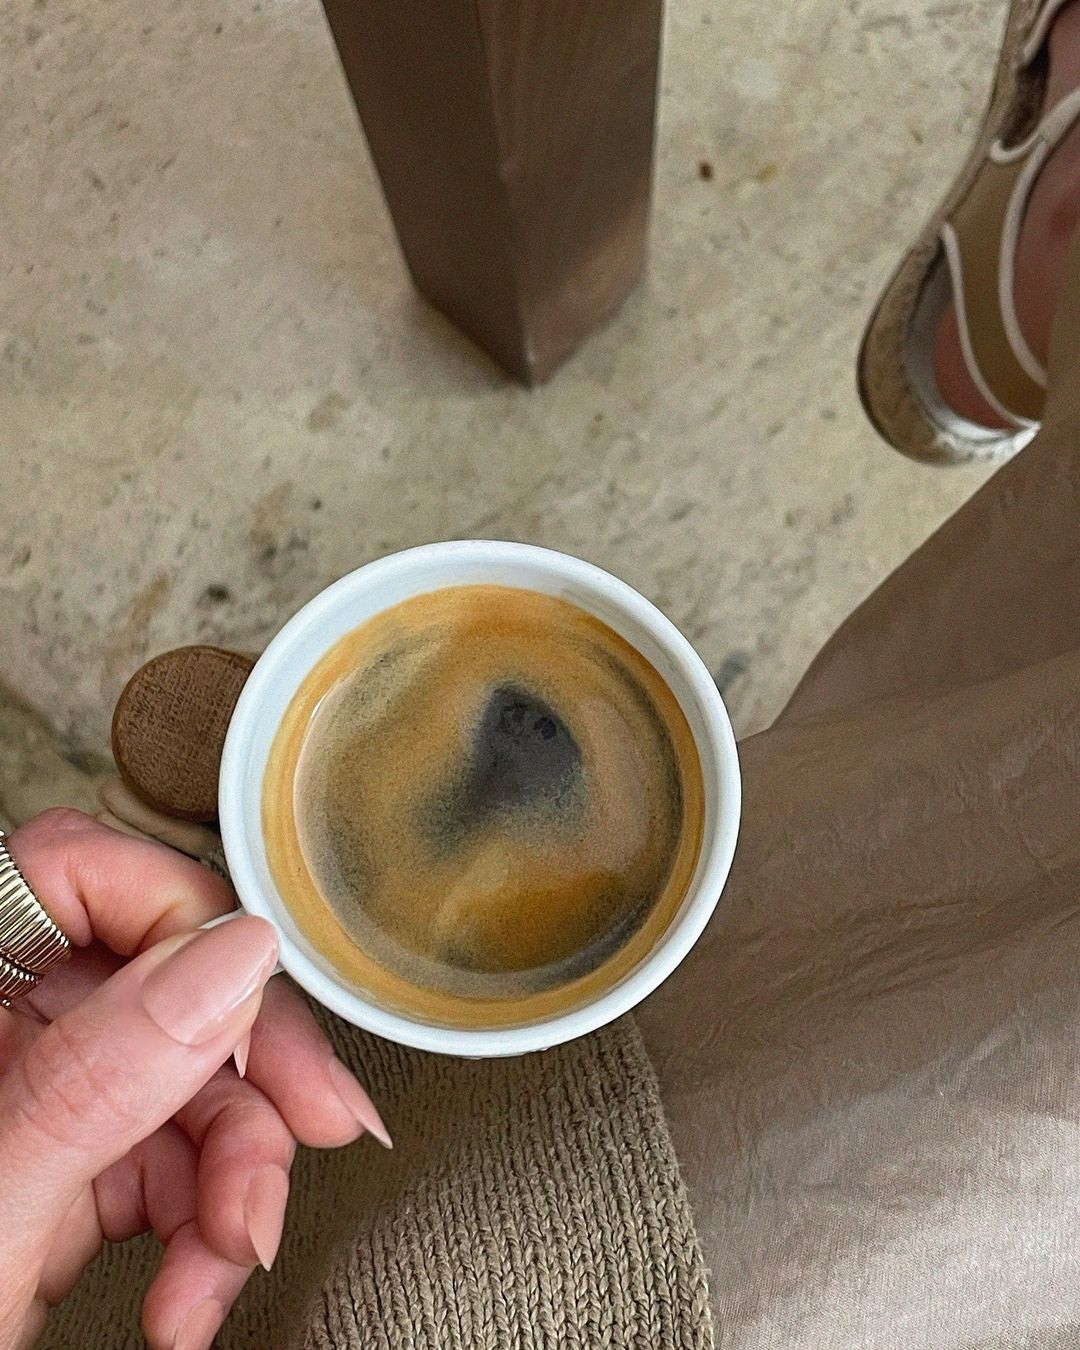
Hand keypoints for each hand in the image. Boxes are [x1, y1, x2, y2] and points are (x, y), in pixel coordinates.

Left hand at [0, 809, 388, 1349]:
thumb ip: (98, 1079)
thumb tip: (230, 960)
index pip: (73, 869)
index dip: (180, 919)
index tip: (248, 1002)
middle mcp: (1, 1028)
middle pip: (163, 979)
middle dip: (249, 1075)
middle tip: (316, 1120)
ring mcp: (39, 1095)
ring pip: (191, 1077)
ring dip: (241, 1174)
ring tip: (232, 1253)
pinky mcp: (72, 1166)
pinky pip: (177, 1155)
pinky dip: (211, 1222)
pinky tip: (195, 1287)